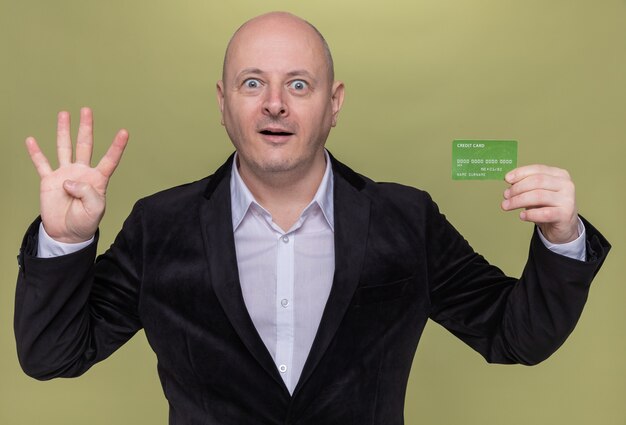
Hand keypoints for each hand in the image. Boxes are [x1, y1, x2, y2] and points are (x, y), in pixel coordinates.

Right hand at [26, 107, 128, 242]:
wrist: (67, 233)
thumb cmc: (85, 222)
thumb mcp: (94, 209)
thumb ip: (86, 192)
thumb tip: (68, 180)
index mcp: (97, 179)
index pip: (110, 159)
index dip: (117, 147)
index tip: (124, 132)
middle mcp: (82, 172)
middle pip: (85, 145)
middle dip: (86, 127)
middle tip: (87, 110)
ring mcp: (65, 174)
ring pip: (64, 148)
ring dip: (64, 131)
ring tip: (64, 114)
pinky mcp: (49, 180)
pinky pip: (41, 164)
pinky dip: (35, 153)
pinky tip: (31, 140)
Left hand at [501, 165, 578, 243]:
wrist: (563, 226)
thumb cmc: (547, 206)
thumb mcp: (536, 193)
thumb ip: (525, 186)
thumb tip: (509, 183)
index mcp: (559, 175)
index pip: (538, 169)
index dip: (520, 173)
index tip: (506, 179)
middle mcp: (566, 185)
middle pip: (537, 181)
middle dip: (517, 188)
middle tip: (505, 196)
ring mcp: (567, 199)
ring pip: (539, 196)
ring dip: (518, 201)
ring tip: (507, 206)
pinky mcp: (565, 215)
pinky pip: (545, 213)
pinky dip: (530, 214)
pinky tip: (521, 215)